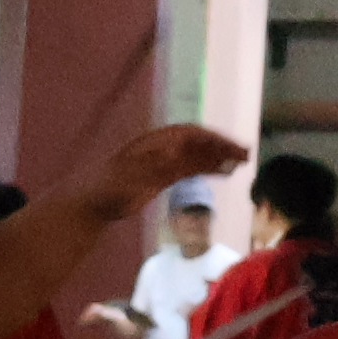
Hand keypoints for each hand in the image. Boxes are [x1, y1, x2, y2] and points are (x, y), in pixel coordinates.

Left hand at [70, 122, 247, 218]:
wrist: (91, 204)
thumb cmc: (107, 189)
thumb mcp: (130, 178)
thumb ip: (153, 165)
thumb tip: (175, 150)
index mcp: (154, 142)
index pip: (190, 134)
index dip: (213, 139)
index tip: (232, 148)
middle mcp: (161, 147)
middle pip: (197, 142)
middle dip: (222, 146)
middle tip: (246, 155)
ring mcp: (163, 161)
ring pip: (197, 154)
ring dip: (219, 157)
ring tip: (242, 163)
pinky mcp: (162, 176)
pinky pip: (190, 167)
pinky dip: (208, 168)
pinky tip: (224, 172)